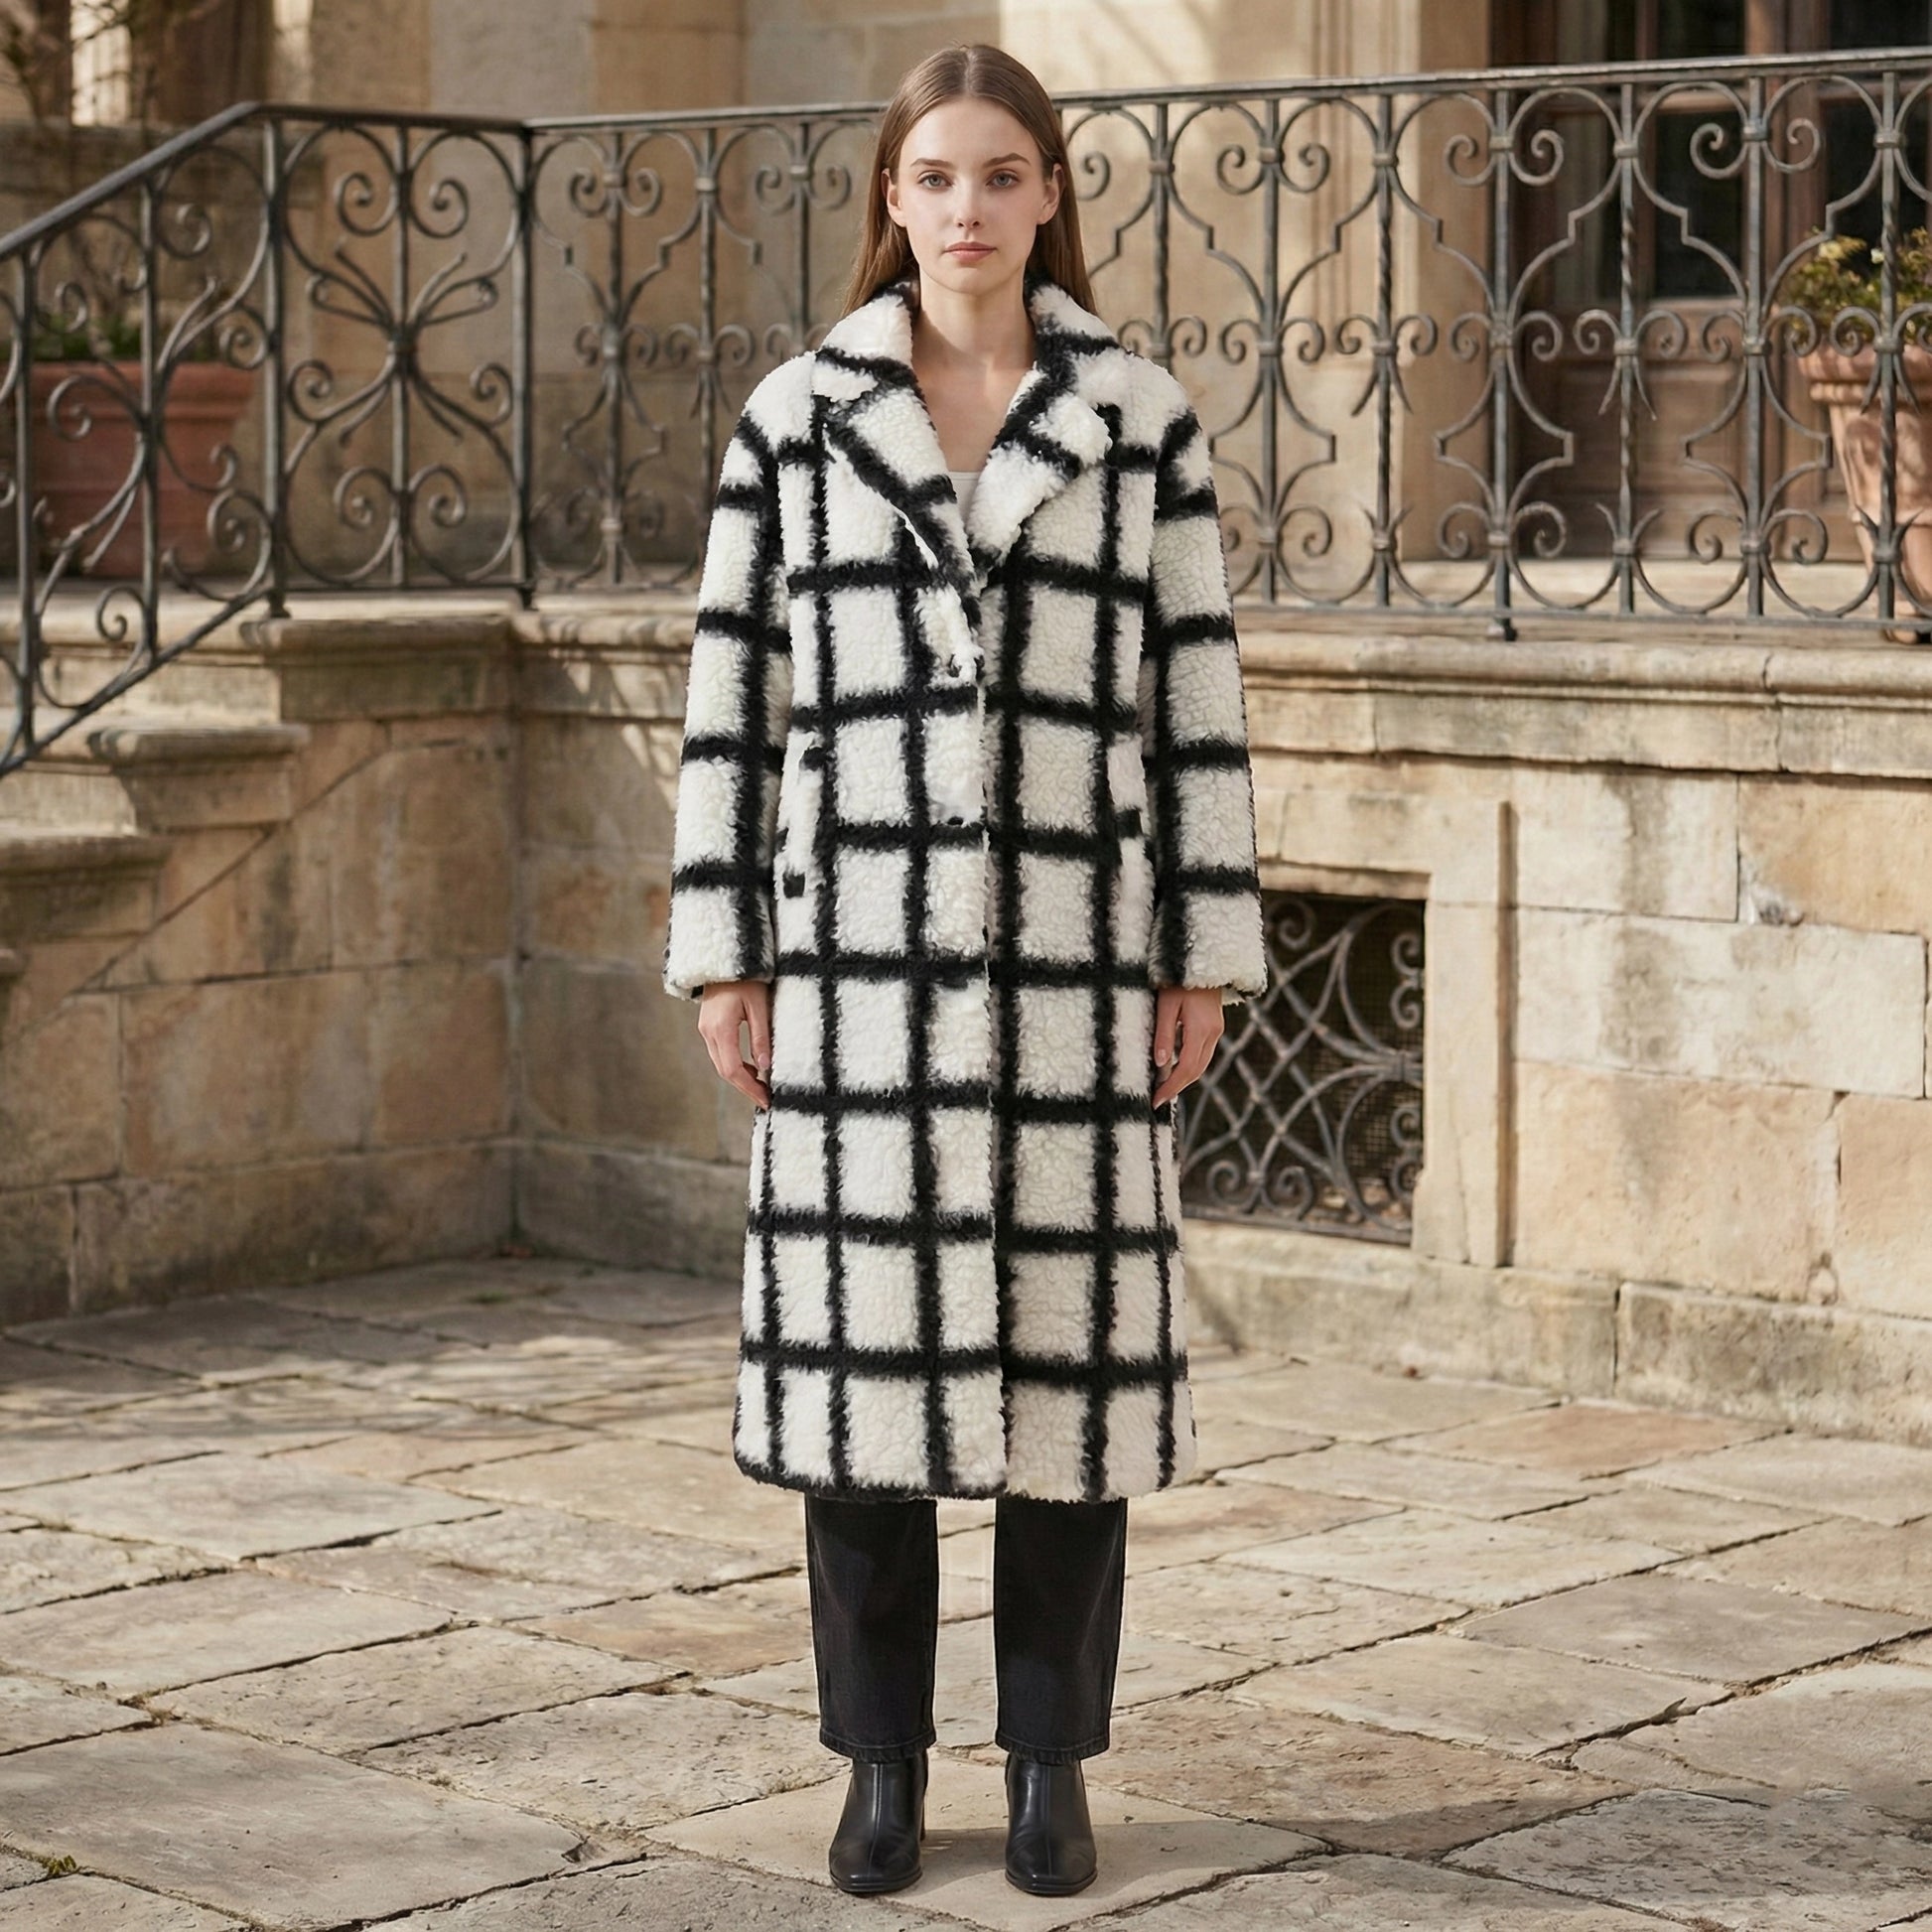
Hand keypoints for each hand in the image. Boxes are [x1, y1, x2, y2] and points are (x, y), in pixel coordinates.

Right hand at [698, 979, 772, 1106]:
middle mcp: (708, 1032)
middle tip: (766, 1100)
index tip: (766, 1100)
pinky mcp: (709, 1026)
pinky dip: (735, 1065)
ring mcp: (706, 1029)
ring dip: (740, 1078)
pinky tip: (751, 1068)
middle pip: (725, 1071)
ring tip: (762, 1087)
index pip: (733, 1069)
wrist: (724, 956)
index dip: (749, 1088)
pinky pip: (720, 1053)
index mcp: (721, 1028)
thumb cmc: (747, 977)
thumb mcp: (759, 1005)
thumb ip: (761, 1036)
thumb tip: (764, 1067)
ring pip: (721, 1063)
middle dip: (746, 1088)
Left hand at [1152, 985, 1224, 1106]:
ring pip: (1202, 1063)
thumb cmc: (1179, 980)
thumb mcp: (1166, 1005)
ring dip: (1184, 1078)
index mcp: (1201, 1029)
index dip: (1172, 1087)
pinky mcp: (1215, 1026)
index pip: (1187, 1068)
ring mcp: (1216, 1030)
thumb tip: (1161, 1065)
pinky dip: (1190, 1065)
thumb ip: (1164, 1035)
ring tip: (1164, 1088)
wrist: (1205, 960)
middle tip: (1157, 1099)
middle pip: (1197, 1070)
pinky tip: (1174, 1068)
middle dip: (1177, 1087)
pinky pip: (1203, 1053)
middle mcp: (1213, 1033)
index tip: (1156, 1100)